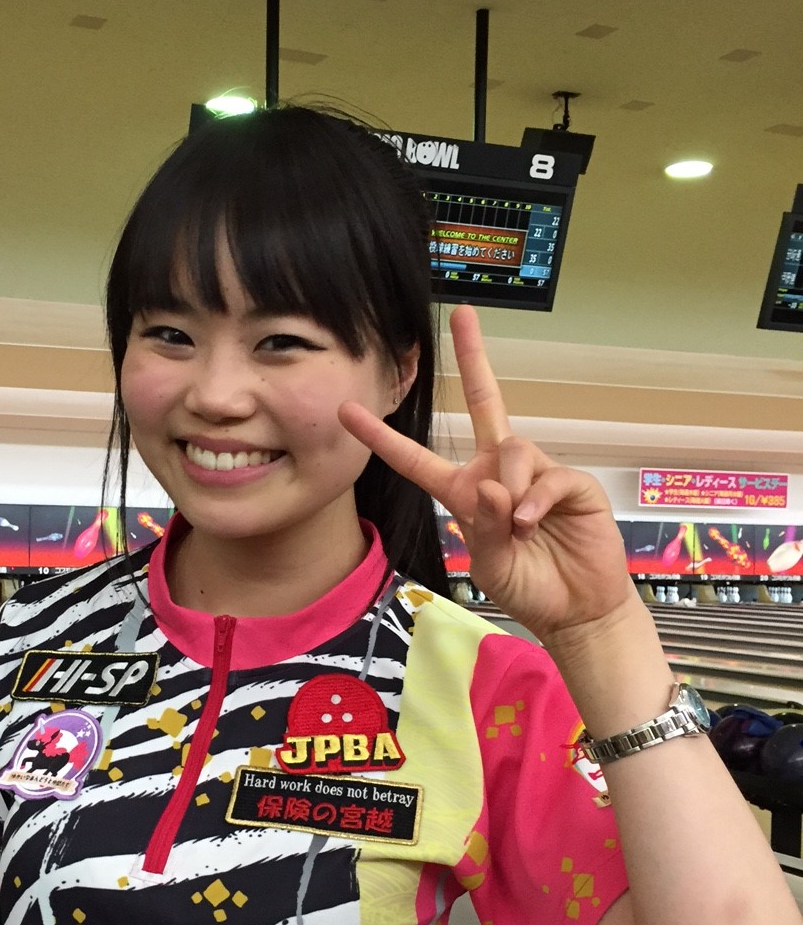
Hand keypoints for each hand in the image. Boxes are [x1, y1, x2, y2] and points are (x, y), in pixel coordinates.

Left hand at [339, 305, 635, 645]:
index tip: (348, 411)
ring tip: (519, 525)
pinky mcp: (572, 484)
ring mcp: (536, 474)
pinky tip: (531, 522)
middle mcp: (499, 472)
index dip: (382, 437)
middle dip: (475, 356)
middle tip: (464, 314)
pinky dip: (535, 498)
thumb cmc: (529, 587)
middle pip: (486, 402)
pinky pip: (547, 475)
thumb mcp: (490, 563)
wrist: (577, 610)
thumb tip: (493, 486)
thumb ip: (481, 528)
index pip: (417, 459)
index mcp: (465, 492)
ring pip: (513, 449)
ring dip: (510, 486)